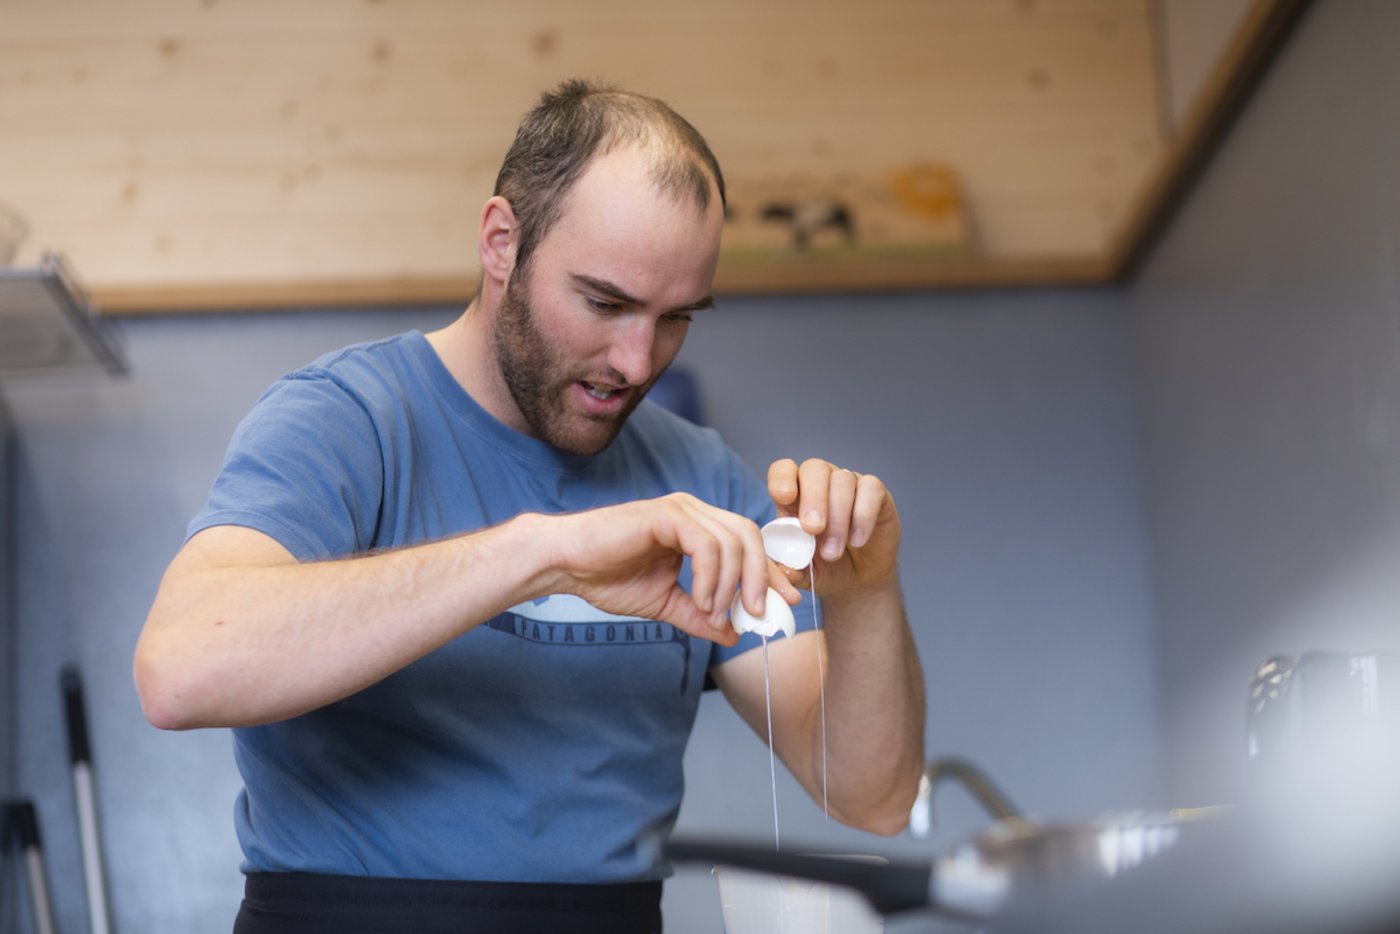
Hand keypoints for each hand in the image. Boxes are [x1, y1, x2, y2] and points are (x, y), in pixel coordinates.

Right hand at [541, 493, 799, 643]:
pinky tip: (700, 600)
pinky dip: (710, 577)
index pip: (748, 545)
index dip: (770, 574)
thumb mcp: (665, 604)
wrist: (565, 565)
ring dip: (730, 586)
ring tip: (715, 614)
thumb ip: (699, 616)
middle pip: (750, 537)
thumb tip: (732, 635)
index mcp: (698, 528)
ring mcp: (681, 509)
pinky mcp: (666, 514)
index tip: (784, 604)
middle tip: (758, 613)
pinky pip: (706, 544)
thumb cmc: (607, 577)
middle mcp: (694, 512)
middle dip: (762, 578)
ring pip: (732, 542)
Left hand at [767, 458, 900, 596]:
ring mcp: (850, 484)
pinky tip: (857, 540)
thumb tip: (785, 570)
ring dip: (837, 517)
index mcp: (794, 495)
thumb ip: (790, 570)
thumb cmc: (824, 567)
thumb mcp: (803, 573)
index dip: (781, 478)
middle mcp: (821, 482)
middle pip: (814, 468)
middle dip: (813, 498)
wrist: (860, 579)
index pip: (783, 469)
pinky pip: (871, 489)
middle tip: (812, 529)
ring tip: (833, 552)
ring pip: (842, 480)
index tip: (783, 497)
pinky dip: (863, 515)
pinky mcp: (876, 493)